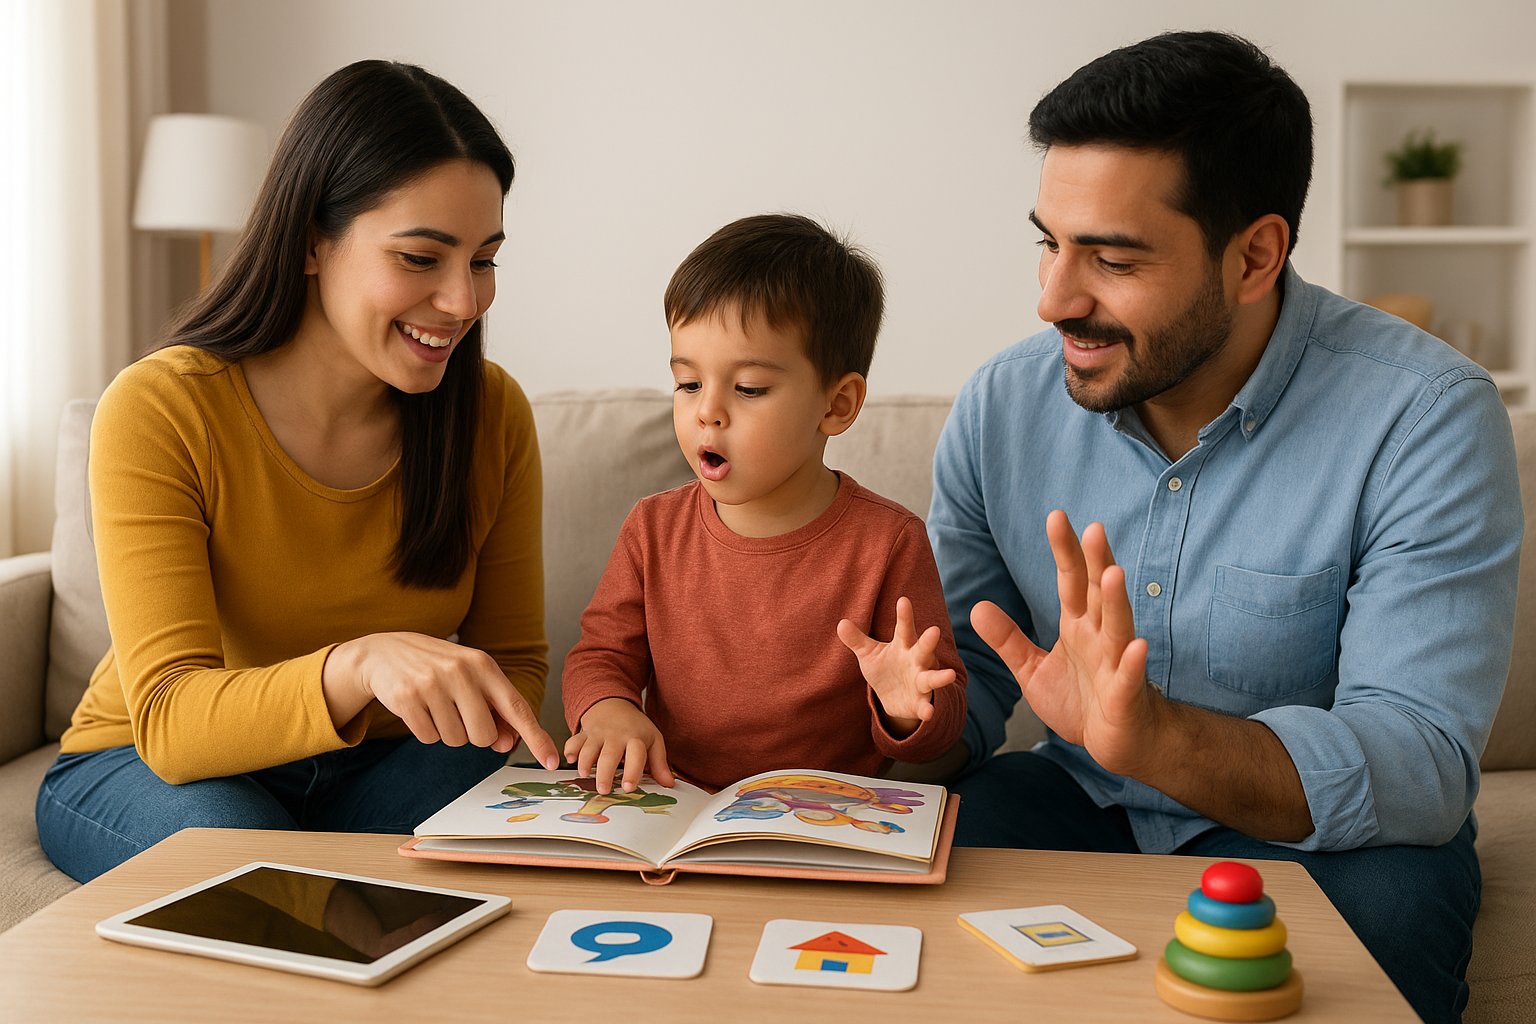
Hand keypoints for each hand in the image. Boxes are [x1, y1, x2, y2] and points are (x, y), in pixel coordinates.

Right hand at [322, 632, 557, 767]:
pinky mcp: (407, 697)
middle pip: (484, 736)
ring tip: (436, 706)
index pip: (516, 707)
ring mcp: (432, 683)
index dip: (536, 737)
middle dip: (474, 735)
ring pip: (455, 740)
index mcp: (483, 665)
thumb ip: (494, 710)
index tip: (552, 761)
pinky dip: (426, 731)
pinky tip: (419, 708)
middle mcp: (461, 672)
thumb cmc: (438, 669)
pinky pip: (429, 738)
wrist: (384, 652)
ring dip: (448, 732)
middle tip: (459, 713)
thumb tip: (507, 744)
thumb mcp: (471, 680)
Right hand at [564, 697, 674, 793]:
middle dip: (605, 772)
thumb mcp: (653, 741)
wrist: (614, 703)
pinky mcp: (584, 733)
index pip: (636, 755)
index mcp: (636, 739)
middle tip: (603, 789)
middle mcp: (616, 736)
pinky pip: (574, 741)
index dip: (633, 771)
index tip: (628, 787)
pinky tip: (570, 759)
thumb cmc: (635, 727)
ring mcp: (599, 734)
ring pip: (590, 748)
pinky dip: (570, 749)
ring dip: (586, 761)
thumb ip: (659, 764)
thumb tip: (669, 784)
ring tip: (585, 774)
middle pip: (610, 755)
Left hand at [837, 596, 957, 737]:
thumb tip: (841, 623)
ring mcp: (921, 681)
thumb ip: (856, 640)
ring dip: (941, 677)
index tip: (903, 601)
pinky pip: (926, 705)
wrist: (893, 699)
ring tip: (950, 675)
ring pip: (932, 678)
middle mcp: (917, 661)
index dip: (904, 616)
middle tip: (934, 630)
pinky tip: (928, 713)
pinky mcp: (921, 701)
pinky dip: (927, 709)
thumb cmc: (885, 668)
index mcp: (904, 646)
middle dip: (928, 641)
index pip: (904, 629)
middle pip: (923, 649)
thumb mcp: (869, 654)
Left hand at [971, 510, 1154, 775]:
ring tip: (1113, 573)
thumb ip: (1008, 640)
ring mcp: (1116, 664)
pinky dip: (1133, 662)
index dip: (1065, 550)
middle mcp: (1100, 637)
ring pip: (1118, 627)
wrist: (1112, 744)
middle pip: (1097, 593)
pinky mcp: (1125, 695)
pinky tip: (1138, 646)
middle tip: (1095, 528)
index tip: (1057, 517)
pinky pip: (1129, 676)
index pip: (1071, 581)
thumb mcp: (1032, 670)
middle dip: (1096, 562)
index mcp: (1078, 627)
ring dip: (1116, 601)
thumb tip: (977, 607)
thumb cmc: (1079, 703)